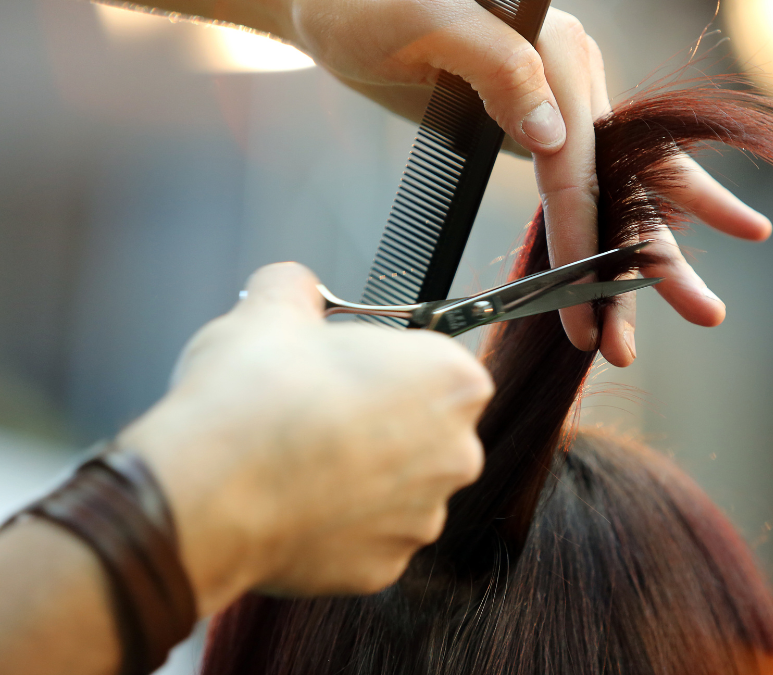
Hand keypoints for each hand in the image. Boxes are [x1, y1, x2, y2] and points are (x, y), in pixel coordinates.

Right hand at [120, 263, 491, 615]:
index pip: (438, 363)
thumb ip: (297, 287)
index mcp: (452, 381)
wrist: (204, 494)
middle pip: (425, 428)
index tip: (351, 367)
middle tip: (320, 411)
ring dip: (361, 474)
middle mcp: (456, 453)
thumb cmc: (250, 402)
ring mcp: (423, 517)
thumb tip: (293, 285)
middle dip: (380, 421)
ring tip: (299, 458)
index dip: (388, 362)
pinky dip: (337, 523)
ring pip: (397, 486)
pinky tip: (295, 501)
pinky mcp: (384, 567)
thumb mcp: (270, 309)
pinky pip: (367, 536)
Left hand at [283, 1, 772, 366]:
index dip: (587, 235)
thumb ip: (499, 68)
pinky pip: (580, 194)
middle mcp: (574, 77)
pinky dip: (597, 246)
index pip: (580, 159)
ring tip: (668, 324)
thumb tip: (551, 135)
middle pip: (628, 179)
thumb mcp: (428, 22)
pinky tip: (620, 286)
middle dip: (659, 256)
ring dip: (638, 267)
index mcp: (559, 49)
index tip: (586, 301)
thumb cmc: (370, 5)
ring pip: (614, 196)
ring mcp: (561, 105)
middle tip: (706, 314)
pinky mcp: (537, 128)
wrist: (334, 4)